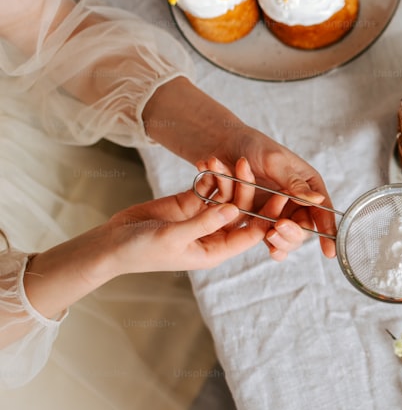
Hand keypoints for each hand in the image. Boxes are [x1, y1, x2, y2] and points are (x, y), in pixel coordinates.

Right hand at [24, 168, 280, 320]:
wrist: (111, 243)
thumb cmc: (141, 251)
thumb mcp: (173, 238)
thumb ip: (204, 223)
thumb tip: (235, 210)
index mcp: (216, 250)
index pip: (251, 233)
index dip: (267, 216)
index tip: (281, 197)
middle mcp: (214, 233)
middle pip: (241, 210)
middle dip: (245, 188)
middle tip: (245, 164)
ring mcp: (203, 217)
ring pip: (225, 195)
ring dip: (226, 178)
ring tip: (222, 159)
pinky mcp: (189, 202)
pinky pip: (207, 186)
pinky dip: (210, 174)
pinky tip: (208, 160)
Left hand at [199, 134, 336, 256]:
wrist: (222, 146)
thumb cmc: (254, 146)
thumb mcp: (275, 161)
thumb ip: (293, 183)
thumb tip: (317, 199)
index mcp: (307, 185)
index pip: (323, 211)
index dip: (328, 231)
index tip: (330, 251)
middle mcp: (296, 201)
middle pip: (305, 228)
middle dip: (295, 233)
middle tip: (279, 228)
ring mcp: (277, 212)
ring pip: (287, 238)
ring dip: (282, 241)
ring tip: (270, 235)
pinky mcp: (259, 219)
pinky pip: (268, 238)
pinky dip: (269, 244)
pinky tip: (269, 248)